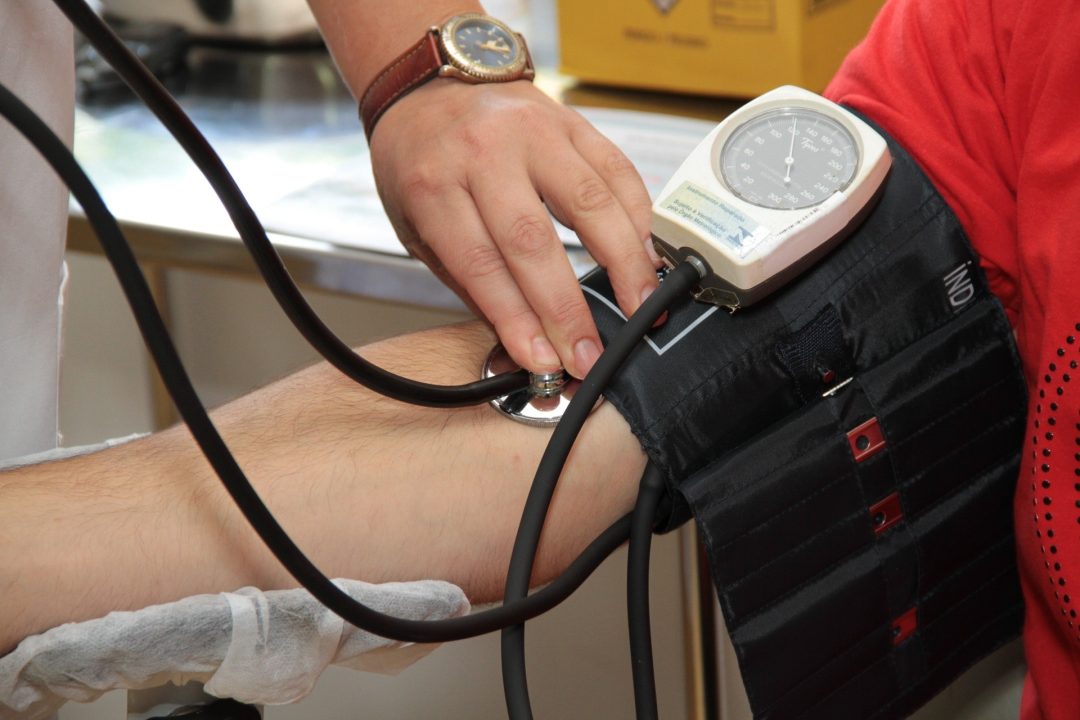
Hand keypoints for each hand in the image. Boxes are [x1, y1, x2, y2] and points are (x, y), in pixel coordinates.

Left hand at [368, 79, 661, 377]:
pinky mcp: (572, 122)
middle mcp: (484, 153)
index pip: (481, 265)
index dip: (517, 320)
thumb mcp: (415, 225)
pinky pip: (617, 169)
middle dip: (567, 309)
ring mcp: (533, 132)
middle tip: (590, 353)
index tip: (543, 360)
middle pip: (534, 241)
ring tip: (642, 307)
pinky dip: (638, 216)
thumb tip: (519, 338)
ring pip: (590, 202)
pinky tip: (645, 254)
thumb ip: (465, 279)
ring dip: (623, 263)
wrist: (430, 84)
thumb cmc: (420, 160)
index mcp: (434, 185)